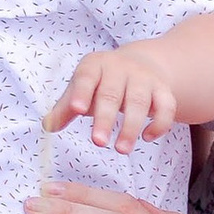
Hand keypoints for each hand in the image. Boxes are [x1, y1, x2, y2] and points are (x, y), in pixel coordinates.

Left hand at [46, 49, 180, 153]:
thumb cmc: (103, 82)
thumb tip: (47, 126)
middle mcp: (120, 68)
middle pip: (112, 94)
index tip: (77, 110)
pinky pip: (166, 106)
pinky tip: (147, 138)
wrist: (142, 63)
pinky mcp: (163, 89)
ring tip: (122, 150)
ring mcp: (144, 77)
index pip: (86, 77)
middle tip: (98, 143)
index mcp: (94, 65)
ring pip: (139, 102)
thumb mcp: (82, 88)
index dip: (82, 92)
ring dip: (131, 127)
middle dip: (105, 119)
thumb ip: (65, 107)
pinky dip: (160, 123)